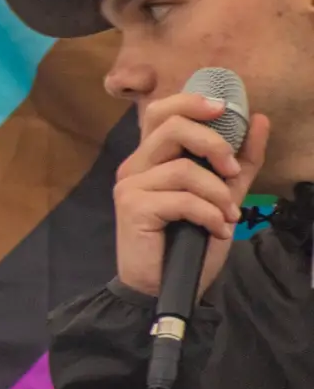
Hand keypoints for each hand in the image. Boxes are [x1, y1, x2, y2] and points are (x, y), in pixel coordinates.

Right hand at [112, 92, 269, 297]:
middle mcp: (135, 166)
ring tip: (228, 216)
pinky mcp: (132, 208)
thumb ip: (239, 161)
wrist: (166, 287)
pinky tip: (217, 230)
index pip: (161, 112)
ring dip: (217, 194)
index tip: (224, 109)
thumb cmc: (187, 242)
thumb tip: (259, 119)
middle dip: (214, 144)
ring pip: (184, 169)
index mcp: (151, 159)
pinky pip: (182, 199)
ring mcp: (129, 186)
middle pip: (172, 127)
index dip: (191, 102)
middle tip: (233, 173)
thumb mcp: (222, 196)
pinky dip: (209, 215)